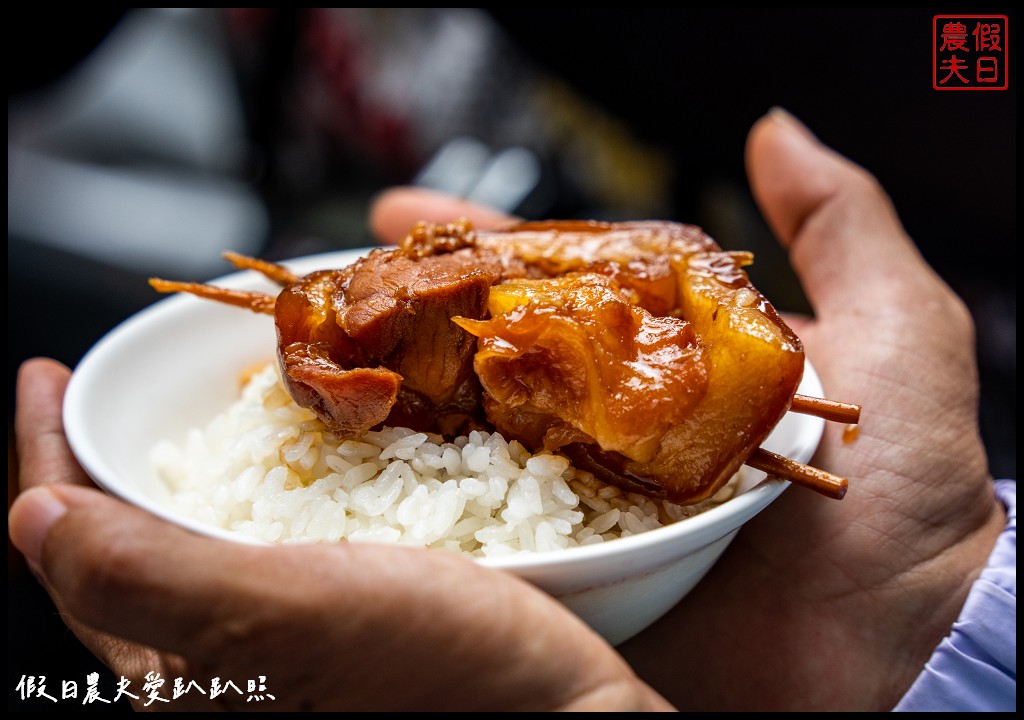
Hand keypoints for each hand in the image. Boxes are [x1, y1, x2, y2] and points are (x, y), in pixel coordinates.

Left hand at [8, 359, 670, 710]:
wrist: (566, 715)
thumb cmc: (440, 673)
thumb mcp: (287, 621)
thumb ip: (151, 578)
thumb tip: (33, 517)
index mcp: (185, 681)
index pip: (75, 560)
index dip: (43, 462)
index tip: (42, 375)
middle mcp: (223, 677)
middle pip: (128, 553)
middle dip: (107, 464)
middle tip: (99, 388)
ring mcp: (283, 656)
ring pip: (198, 546)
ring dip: (179, 471)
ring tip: (178, 403)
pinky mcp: (339, 632)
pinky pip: (266, 548)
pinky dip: (253, 488)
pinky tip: (277, 450)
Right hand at [369, 109, 1005, 710]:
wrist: (897, 661)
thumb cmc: (910, 504)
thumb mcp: (901, 341)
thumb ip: (842, 234)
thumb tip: (775, 134)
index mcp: (676, 363)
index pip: (567, 282)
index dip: (490, 243)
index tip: (406, 212)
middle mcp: (622, 425)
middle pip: (507, 349)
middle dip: (423, 308)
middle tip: (344, 282)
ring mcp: (588, 501)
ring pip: (480, 431)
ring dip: (406, 391)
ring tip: (334, 354)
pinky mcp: (571, 574)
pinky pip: (485, 525)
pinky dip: (421, 496)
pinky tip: (364, 458)